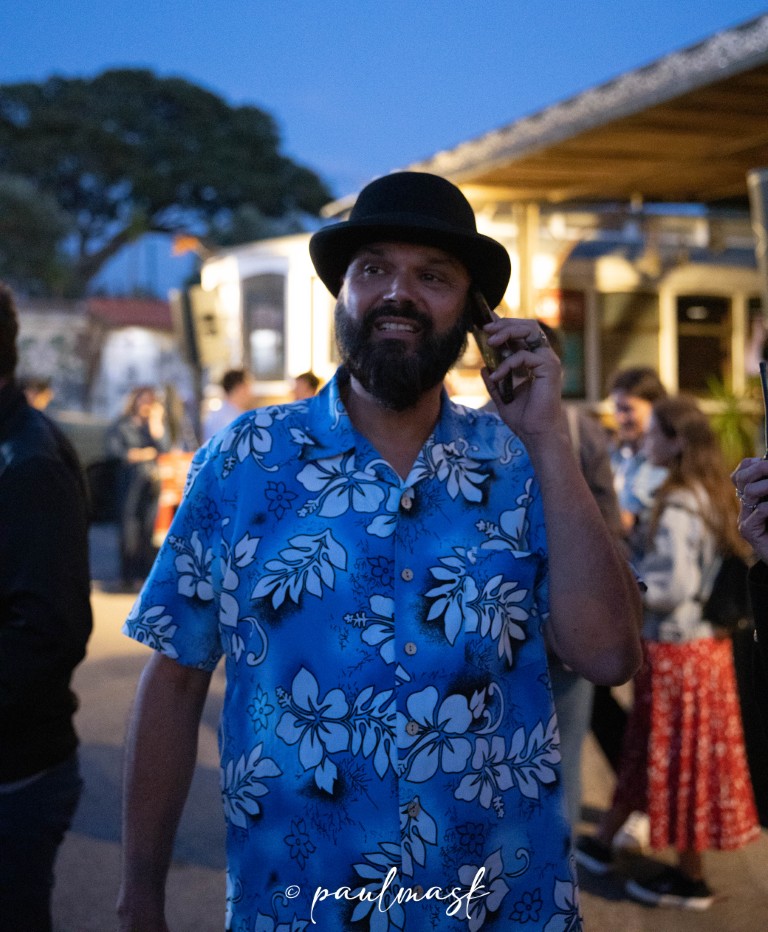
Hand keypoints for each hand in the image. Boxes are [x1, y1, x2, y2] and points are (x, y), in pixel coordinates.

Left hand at [480, 318, 563, 438]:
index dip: (504, 324)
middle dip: (505, 323)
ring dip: (506, 332)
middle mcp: (543, 357)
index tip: (485, 323)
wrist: (536, 434)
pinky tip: (496, 377)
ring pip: (529, 331)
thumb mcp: (502, 396)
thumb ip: (494, 381)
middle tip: (485, 328)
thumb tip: (483, 367)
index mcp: (534, 361)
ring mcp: (548, 361)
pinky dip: (506, 363)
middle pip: (527, 325)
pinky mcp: (549, 368)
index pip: (521, 334)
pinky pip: (524, 355)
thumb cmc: (523, 418)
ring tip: (489, 341)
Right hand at [732, 456, 767, 562]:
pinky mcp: (748, 532)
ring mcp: (745, 519)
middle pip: (741, 478)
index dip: (752, 464)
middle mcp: (745, 507)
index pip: (741, 473)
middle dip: (759, 469)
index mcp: (752, 498)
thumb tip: (767, 464)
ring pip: (749, 492)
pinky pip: (760, 510)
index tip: (767, 461)